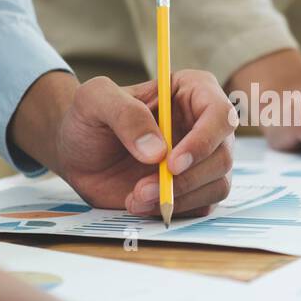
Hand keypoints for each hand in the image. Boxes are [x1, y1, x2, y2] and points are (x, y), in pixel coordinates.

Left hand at [9, 70, 236, 217]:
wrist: (79, 155)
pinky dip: (175, 210)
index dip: (203, 141)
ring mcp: (203, 159)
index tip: (172, 163)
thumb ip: (125, 114)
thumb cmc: (90, 118)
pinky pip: (203, 205)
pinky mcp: (195, 188)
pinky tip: (142, 205)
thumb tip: (158, 151)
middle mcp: (205, 125)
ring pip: (217, 184)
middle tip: (142, 189)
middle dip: (185, 179)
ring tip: (136, 197)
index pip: (220, 114)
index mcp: (192, 91)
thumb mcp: (94, 100)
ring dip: (178, 197)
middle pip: (222, 155)